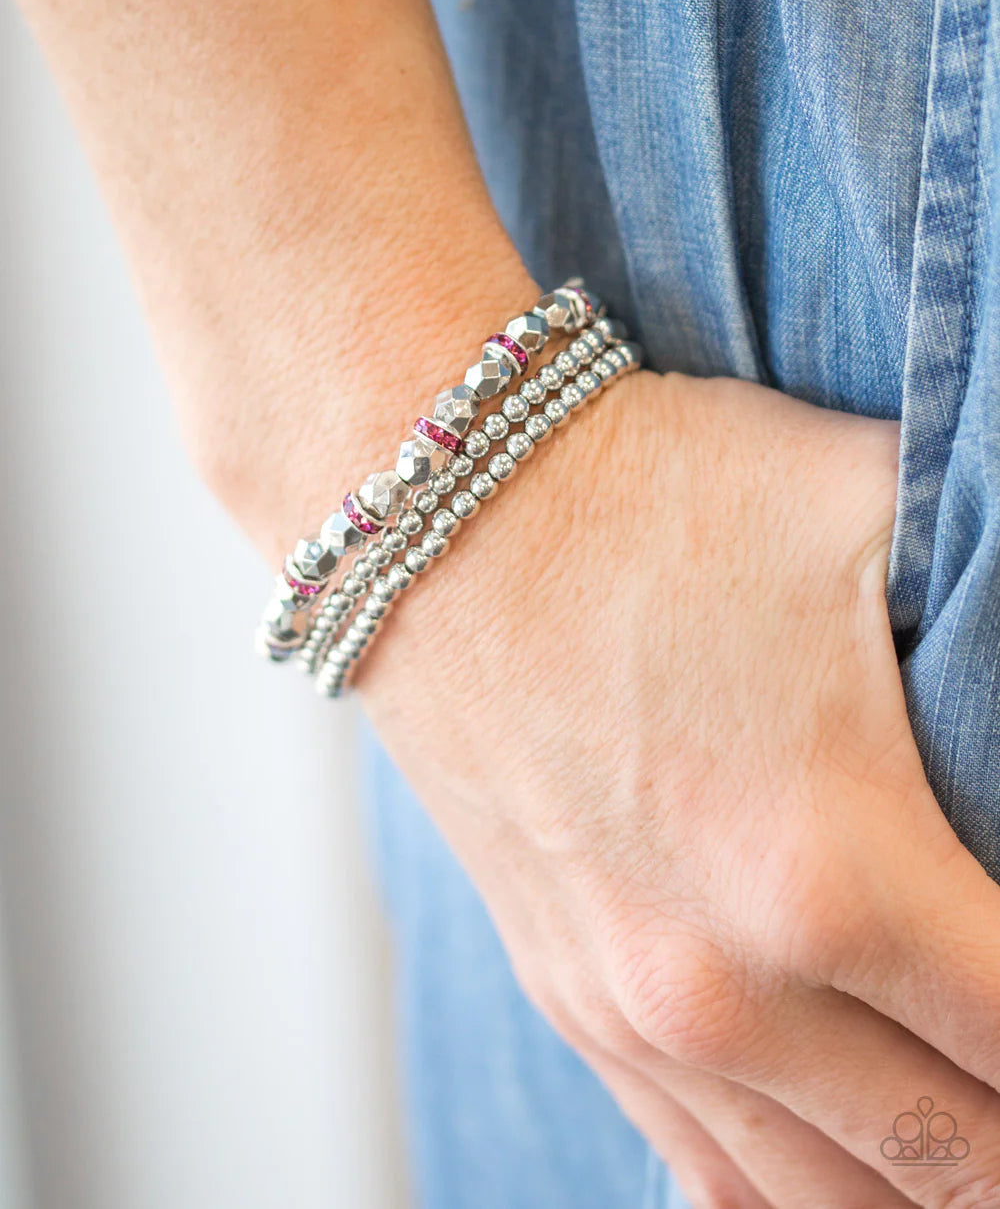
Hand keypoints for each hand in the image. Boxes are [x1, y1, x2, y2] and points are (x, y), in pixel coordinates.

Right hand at [354, 369, 999, 1205]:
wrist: (437, 509)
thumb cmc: (655, 500)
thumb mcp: (875, 509)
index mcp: (832, 871)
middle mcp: (726, 984)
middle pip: (954, 1159)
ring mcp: (631, 1009)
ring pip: (828, 1200)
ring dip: (928, 1187)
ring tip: (977, 1140)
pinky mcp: (570, 997)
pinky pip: (708, 1171)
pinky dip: (801, 1195)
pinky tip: (852, 1172)